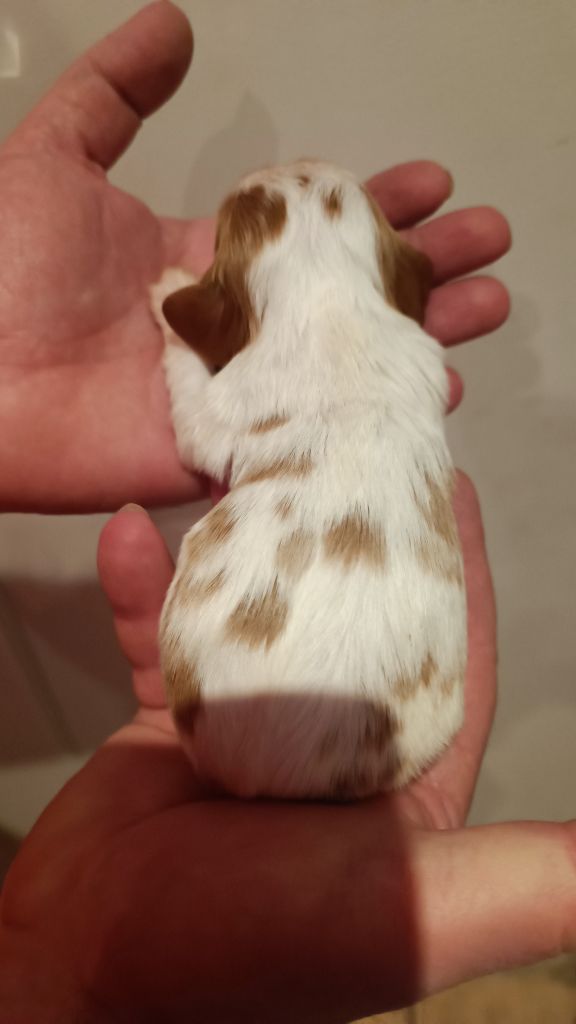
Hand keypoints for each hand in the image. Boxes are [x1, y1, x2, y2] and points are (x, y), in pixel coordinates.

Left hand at [0, 1, 509, 513]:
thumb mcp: (53, 160)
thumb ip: (114, 94)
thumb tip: (172, 26)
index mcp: (203, 261)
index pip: (311, 229)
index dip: (371, 203)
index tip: (428, 181)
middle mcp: (234, 328)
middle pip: (346, 296)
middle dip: (420, 267)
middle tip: (483, 246)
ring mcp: (236, 394)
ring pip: (344, 365)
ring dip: (416, 338)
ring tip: (483, 309)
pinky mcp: (227, 452)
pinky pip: (312, 434)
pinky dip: (370, 414)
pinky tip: (430, 390)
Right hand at [2, 494, 573, 1023]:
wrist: (83, 966)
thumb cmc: (252, 940)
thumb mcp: (409, 913)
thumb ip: (524, 880)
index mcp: (399, 781)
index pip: (446, 656)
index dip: (458, 571)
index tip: (449, 486)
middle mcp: (329, 749)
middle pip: (351, 616)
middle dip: (350, 536)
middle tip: (342, 447)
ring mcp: (243, 728)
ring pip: (256, 613)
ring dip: (247, 545)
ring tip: (244, 466)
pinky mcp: (161, 720)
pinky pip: (156, 633)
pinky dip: (144, 587)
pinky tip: (129, 531)